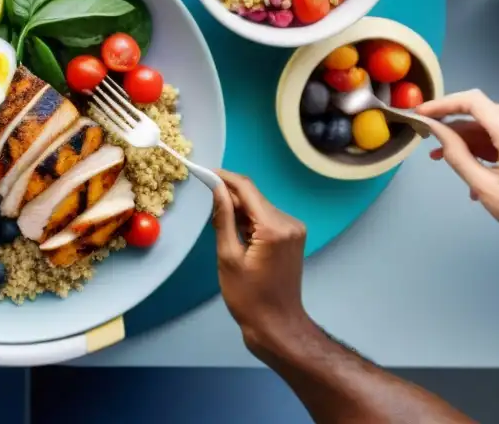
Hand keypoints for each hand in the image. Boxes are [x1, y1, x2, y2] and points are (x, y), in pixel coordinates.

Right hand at [211, 169, 312, 358]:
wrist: (277, 326)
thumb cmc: (248, 297)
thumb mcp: (228, 257)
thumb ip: (223, 218)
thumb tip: (216, 189)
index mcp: (274, 227)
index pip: (247, 188)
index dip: (224, 177)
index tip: (203, 172)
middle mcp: (289, 222)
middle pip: (254, 196)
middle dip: (230, 196)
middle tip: (207, 208)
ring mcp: (295, 229)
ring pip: (260, 206)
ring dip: (240, 210)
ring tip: (221, 227)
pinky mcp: (293, 237)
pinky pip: (267, 218)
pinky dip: (250, 220)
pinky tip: (237, 235)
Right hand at [417, 90, 498, 222]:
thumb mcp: (485, 186)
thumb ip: (457, 155)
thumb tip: (435, 129)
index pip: (473, 102)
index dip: (444, 103)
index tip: (421, 114)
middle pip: (479, 112)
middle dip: (450, 122)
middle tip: (426, 132)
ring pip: (485, 126)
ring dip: (462, 139)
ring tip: (438, 158)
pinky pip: (495, 139)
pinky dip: (477, 149)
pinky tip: (466, 169)